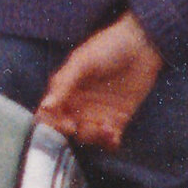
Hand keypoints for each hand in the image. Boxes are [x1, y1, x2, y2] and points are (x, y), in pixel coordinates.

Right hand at [38, 14, 164, 151]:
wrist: (142, 45)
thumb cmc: (107, 47)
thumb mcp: (82, 62)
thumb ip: (64, 84)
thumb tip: (45, 106)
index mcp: (64, 91)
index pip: (49, 114)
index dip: (51, 123)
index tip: (64, 123)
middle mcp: (78, 105)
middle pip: (67, 129)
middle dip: (73, 132)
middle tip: (81, 127)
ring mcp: (98, 113)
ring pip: (87, 136)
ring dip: (93, 137)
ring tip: (104, 129)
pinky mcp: (118, 119)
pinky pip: (109, 139)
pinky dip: (108, 142)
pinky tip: (112, 135)